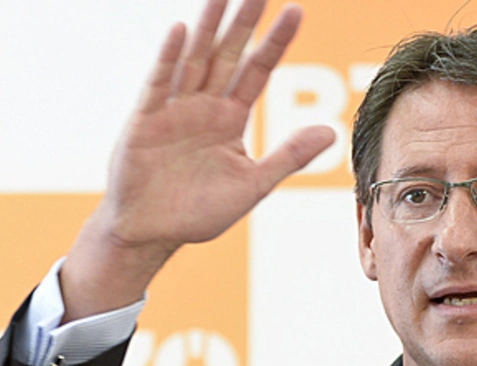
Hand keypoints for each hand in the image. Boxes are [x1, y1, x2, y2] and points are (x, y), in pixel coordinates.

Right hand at [61, 0, 334, 320]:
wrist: (152, 234)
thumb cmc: (199, 212)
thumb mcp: (253, 184)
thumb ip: (289, 156)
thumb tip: (331, 131)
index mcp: (229, 118)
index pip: (257, 71)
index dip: (275, 43)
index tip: (295, 12)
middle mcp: (203, 106)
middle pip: (227, 56)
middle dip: (243, 23)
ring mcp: (173, 110)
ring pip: (194, 60)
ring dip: (207, 28)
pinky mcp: (145, 121)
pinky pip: (159, 83)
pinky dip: (169, 57)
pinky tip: (181, 30)